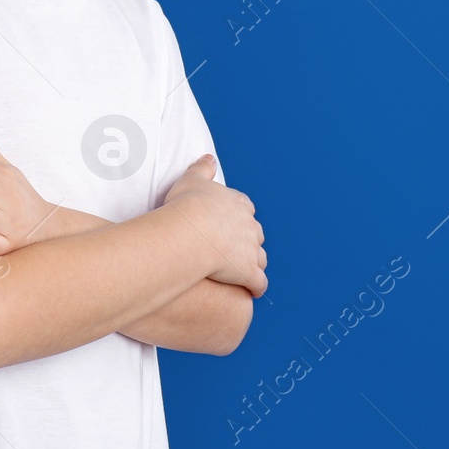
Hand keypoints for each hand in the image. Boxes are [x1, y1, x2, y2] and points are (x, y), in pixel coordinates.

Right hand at [165, 154, 268, 296]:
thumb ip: (202, 168)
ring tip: (244, 272)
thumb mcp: (192, 180)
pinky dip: (257, 287)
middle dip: (249, 241)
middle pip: (256, 234)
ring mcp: (251, 250)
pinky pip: (259, 283)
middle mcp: (250, 226)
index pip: (246, 210)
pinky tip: (251, 291)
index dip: (238, 219)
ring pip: (260, 258)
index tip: (229, 225)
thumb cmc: (188, 206)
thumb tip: (209, 157)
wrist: (192, 232)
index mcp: (239, 204)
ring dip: (255, 264)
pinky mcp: (248, 272)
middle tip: (235, 250)